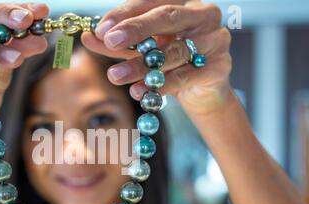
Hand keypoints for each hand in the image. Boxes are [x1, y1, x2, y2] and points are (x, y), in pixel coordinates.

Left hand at [82, 0, 233, 116]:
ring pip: (174, 51)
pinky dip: (161, 84)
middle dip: (135, 29)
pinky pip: (185, 75)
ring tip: (116, 76)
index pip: (150, 1)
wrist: (203, 90)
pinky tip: (140, 91)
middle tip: (109, 41)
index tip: (100, 30)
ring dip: (141, 65)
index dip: (124, 14)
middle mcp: (202, 15)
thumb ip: (119, 45)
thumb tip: (89, 38)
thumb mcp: (141, 51)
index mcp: (182, 3)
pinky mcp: (219, 66)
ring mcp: (215, 39)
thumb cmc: (171, 63)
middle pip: (166, 17)